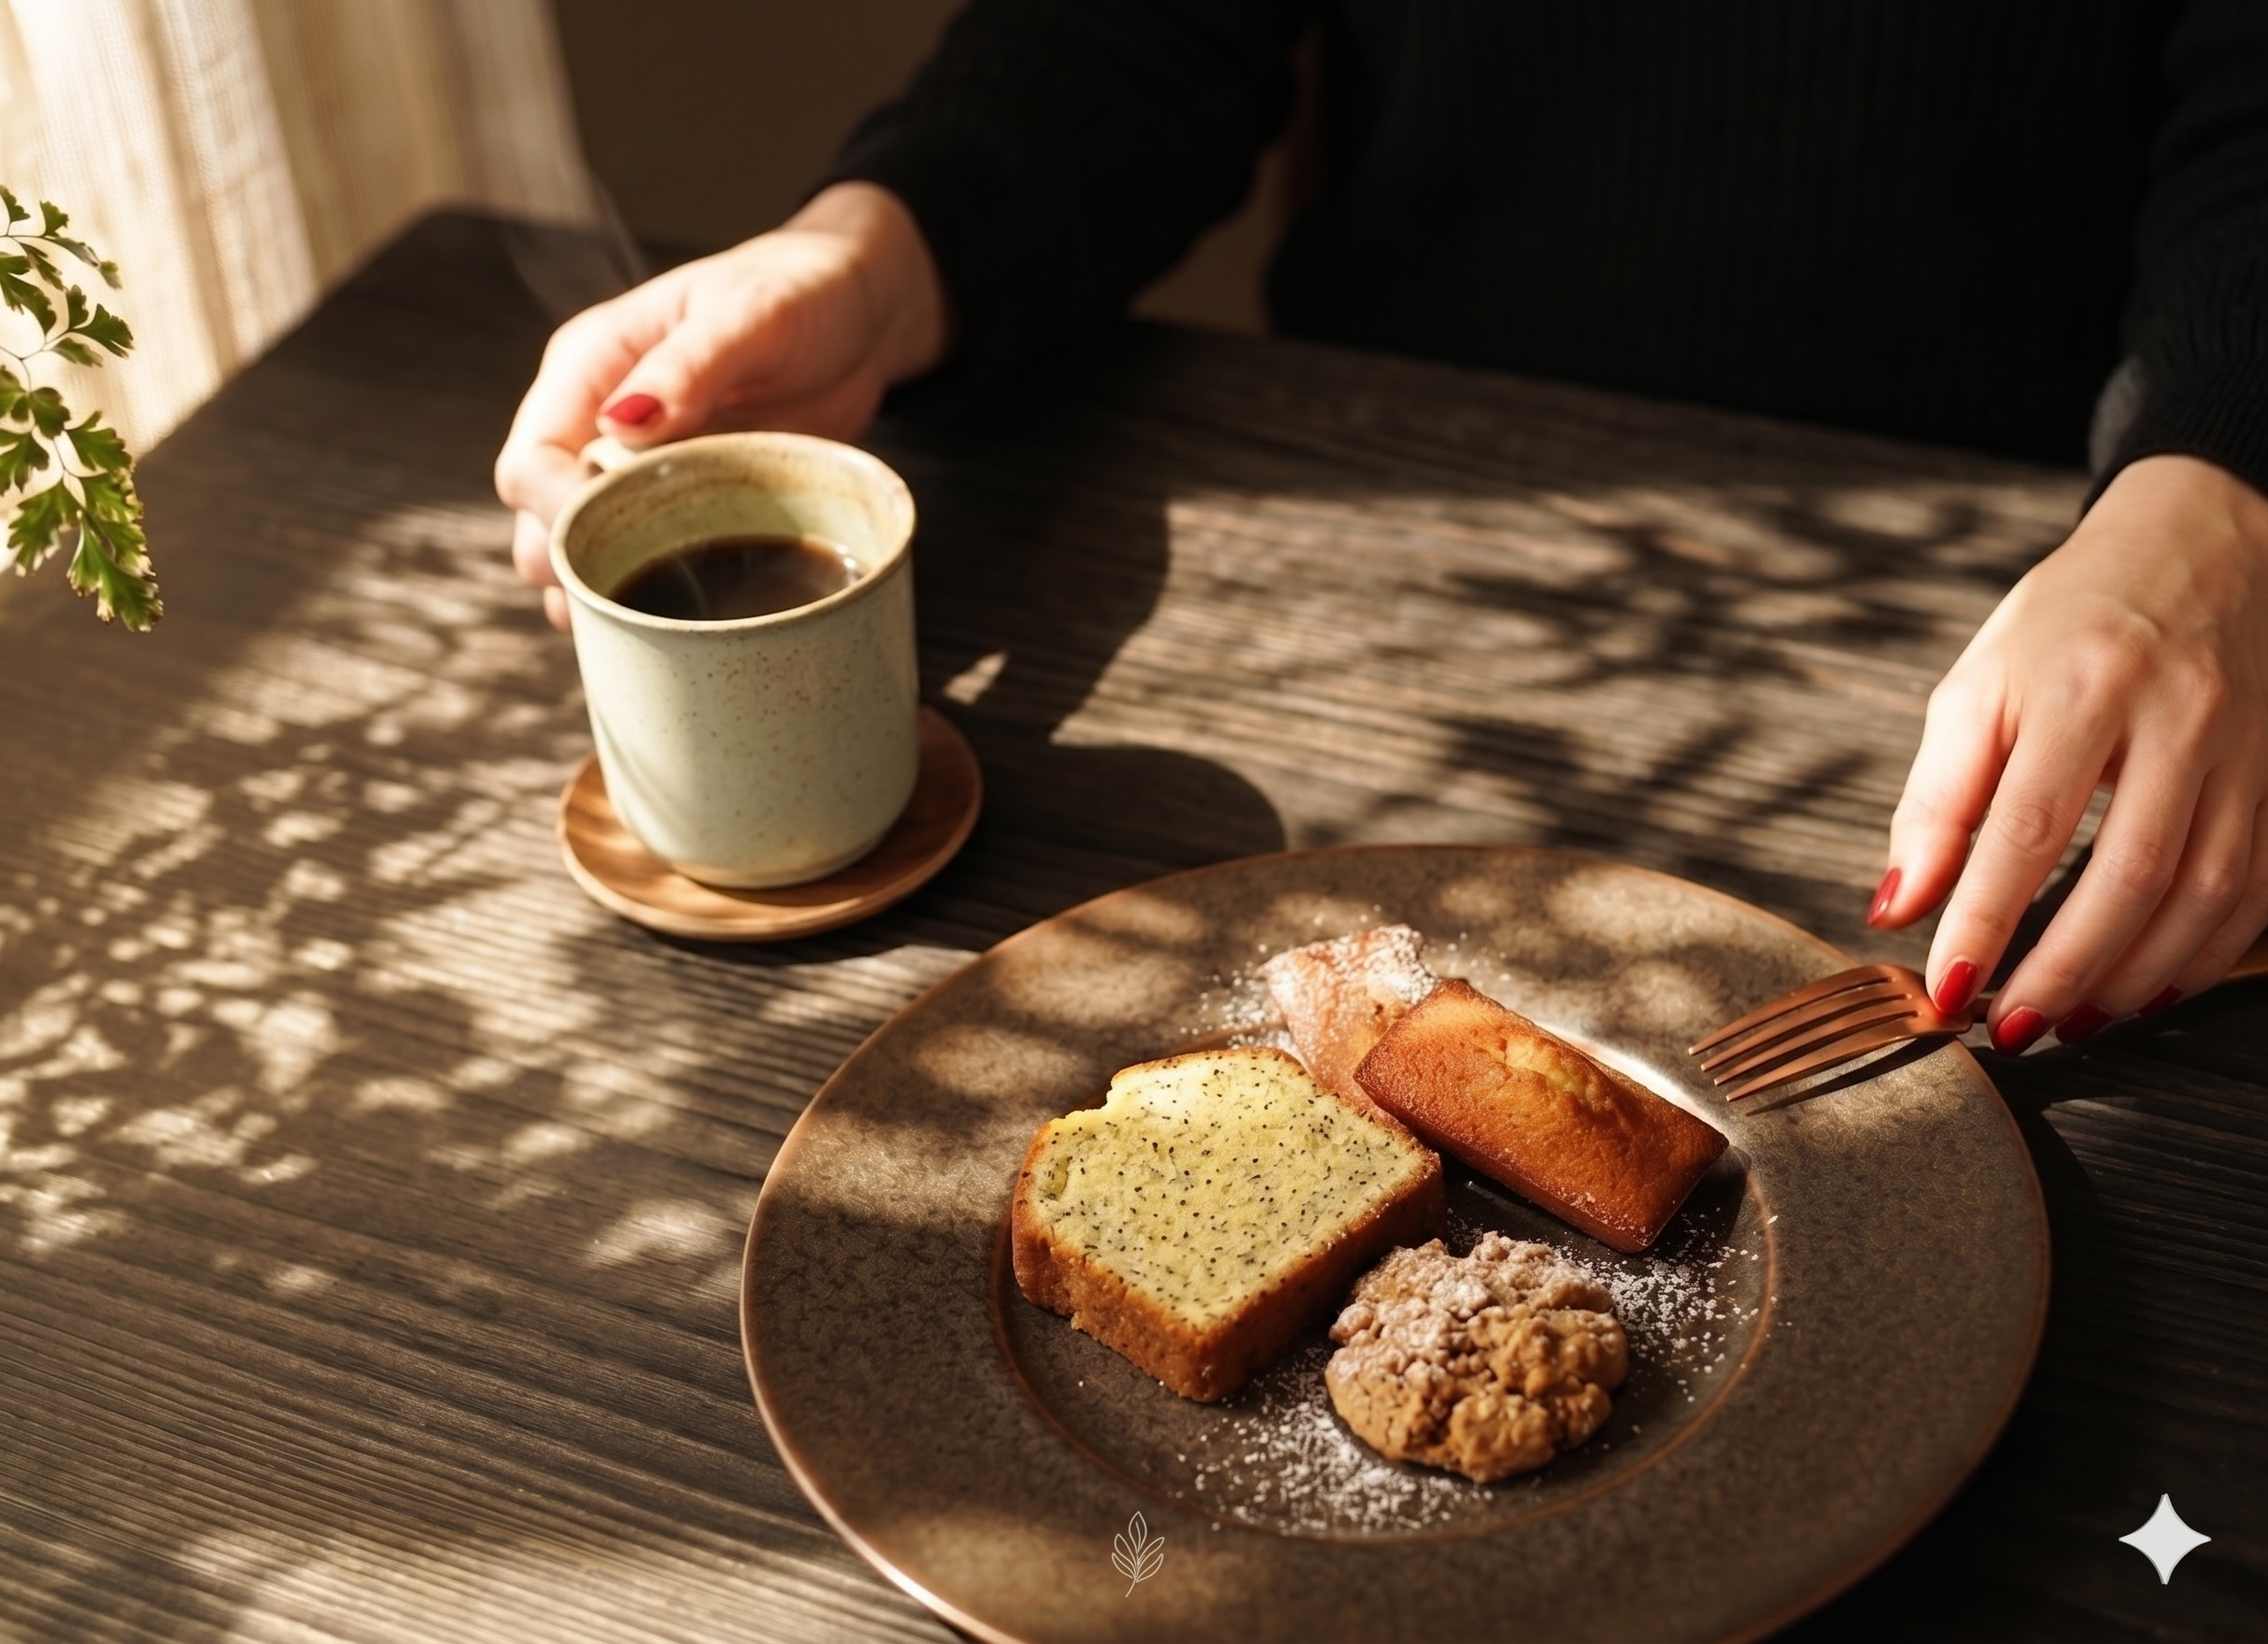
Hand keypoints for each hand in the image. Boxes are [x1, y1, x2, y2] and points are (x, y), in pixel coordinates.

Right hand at [492, 182, 949, 627]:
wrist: (858, 312)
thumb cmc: (801, 290)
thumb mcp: (749, 315)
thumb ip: (686, 366)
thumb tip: (622, 423)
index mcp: (590, 366)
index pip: (531, 459)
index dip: (552, 513)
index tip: (603, 549)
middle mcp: (596, 421)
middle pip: (539, 519)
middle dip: (569, 567)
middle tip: (626, 605)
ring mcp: (635, 468)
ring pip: (580, 550)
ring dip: (599, 593)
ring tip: (640, 631)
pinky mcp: (679, 502)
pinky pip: (641, 556)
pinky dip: (646, 591)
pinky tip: (670, 624)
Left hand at [1872, 454, 2267, 1051]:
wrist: (2205, 543)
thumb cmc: (2071, 622)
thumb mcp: (1978, 686)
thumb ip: (1935, 801)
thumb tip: (1898, 905)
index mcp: (2081, 685)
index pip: (2025, 829)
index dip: (1984, 922)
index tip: (1945, 990)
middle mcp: (2178, 716)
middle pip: (2127, 875)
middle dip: (2063, 968)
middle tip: (2012, 1028)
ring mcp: (2248, 749)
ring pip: (2203, 894)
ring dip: (2134, 977)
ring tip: (2073, 1018)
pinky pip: (2257, 890)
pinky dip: (2203, 956)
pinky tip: (2148, 985)